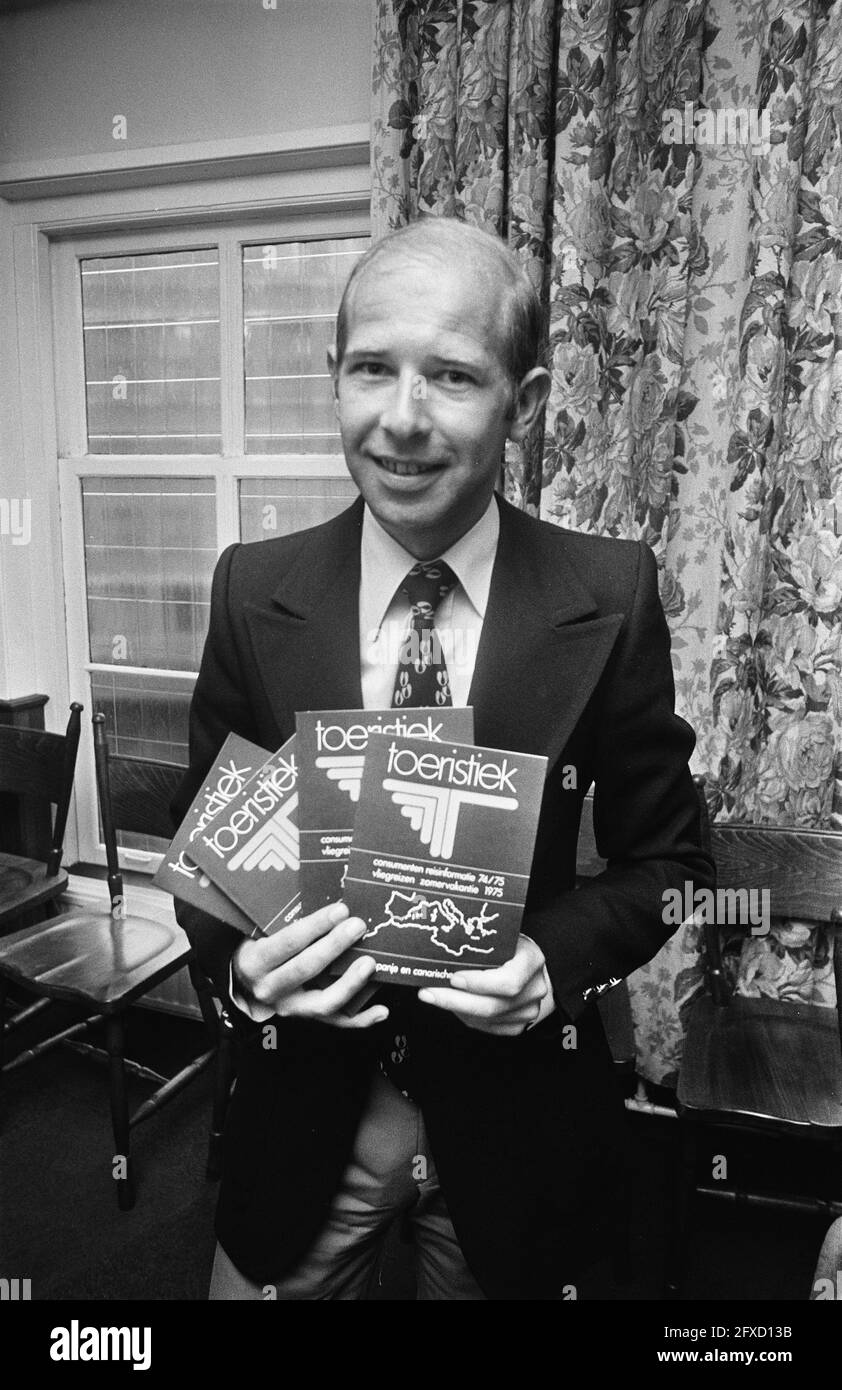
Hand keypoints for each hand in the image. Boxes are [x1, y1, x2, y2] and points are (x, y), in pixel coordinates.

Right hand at [232, 901, 387, 1028]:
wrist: (246, 980)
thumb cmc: (260, 948)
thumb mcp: (263, 932)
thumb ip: (288, 919)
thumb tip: (330, 903)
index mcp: (256, 962)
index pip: (289, 942)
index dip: (316, 926)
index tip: (340, 910)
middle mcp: (270, 988)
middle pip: (306, 969)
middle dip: (335, 946)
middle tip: (358, 926)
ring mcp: (289, 1008)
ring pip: (322, 1002)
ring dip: (349, 983)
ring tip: (370, 963)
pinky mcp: (306, 1018)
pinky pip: (337, 1021)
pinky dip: (361, 1018)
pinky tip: (381, 1010)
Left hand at [417, 935, 553, 1035]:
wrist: (526, 964)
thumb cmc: (508, 946)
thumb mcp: (498, 937)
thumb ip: (478, 944)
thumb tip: (441, 951)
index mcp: (532, 960)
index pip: (509, 981)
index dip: (479, 983)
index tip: (453, 977)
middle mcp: (535, 988)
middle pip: (494, 1006)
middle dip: (456, 1000)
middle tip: (429, 992)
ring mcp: (529, 1009)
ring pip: (487, 1019)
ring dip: (456, 1009)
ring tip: (435, 996)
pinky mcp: (518, 1025)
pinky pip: (488, 1027)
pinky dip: (466, 1017)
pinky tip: (453, 1005)